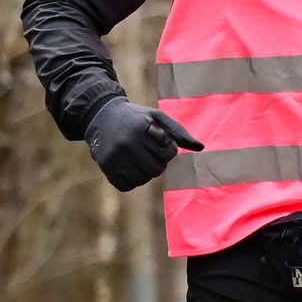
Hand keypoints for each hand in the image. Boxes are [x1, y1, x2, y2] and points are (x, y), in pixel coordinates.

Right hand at [84, 97, 204, 190]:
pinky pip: (127, 186)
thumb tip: (201, 147)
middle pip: (157, 169)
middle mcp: (127, 144)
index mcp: (141, 129)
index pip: (168, 153)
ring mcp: (114, 157)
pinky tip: (130, 168)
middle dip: (159, 163)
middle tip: (151, 153)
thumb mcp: (157, 117)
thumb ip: (178, 132)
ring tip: (141, 160)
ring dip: (146, 173)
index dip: (169, 150)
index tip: (160, 142)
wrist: (100, 115)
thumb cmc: (135, 117)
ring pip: (143, 179)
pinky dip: (132, 181)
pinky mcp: (105, 167)